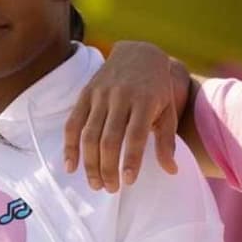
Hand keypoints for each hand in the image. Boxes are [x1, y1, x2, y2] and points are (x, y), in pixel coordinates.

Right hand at [63, 41, 186, 191]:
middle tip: (111, 188)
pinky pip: (73, 123)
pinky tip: (71, 167)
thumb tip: (171, 170)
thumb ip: (167, 140)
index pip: (135, 135)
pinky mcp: (86, 94)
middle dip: (107, 168)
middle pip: (109, 139)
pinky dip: (69, 146)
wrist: (139, 53)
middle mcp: (120, 97)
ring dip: (89, 163)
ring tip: (96, 184)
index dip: (130, 159)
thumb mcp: (168, 109)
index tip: (129, 181)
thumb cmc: (157, 87)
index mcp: (144, 101)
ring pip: (89, 134)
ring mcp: (100, 95)